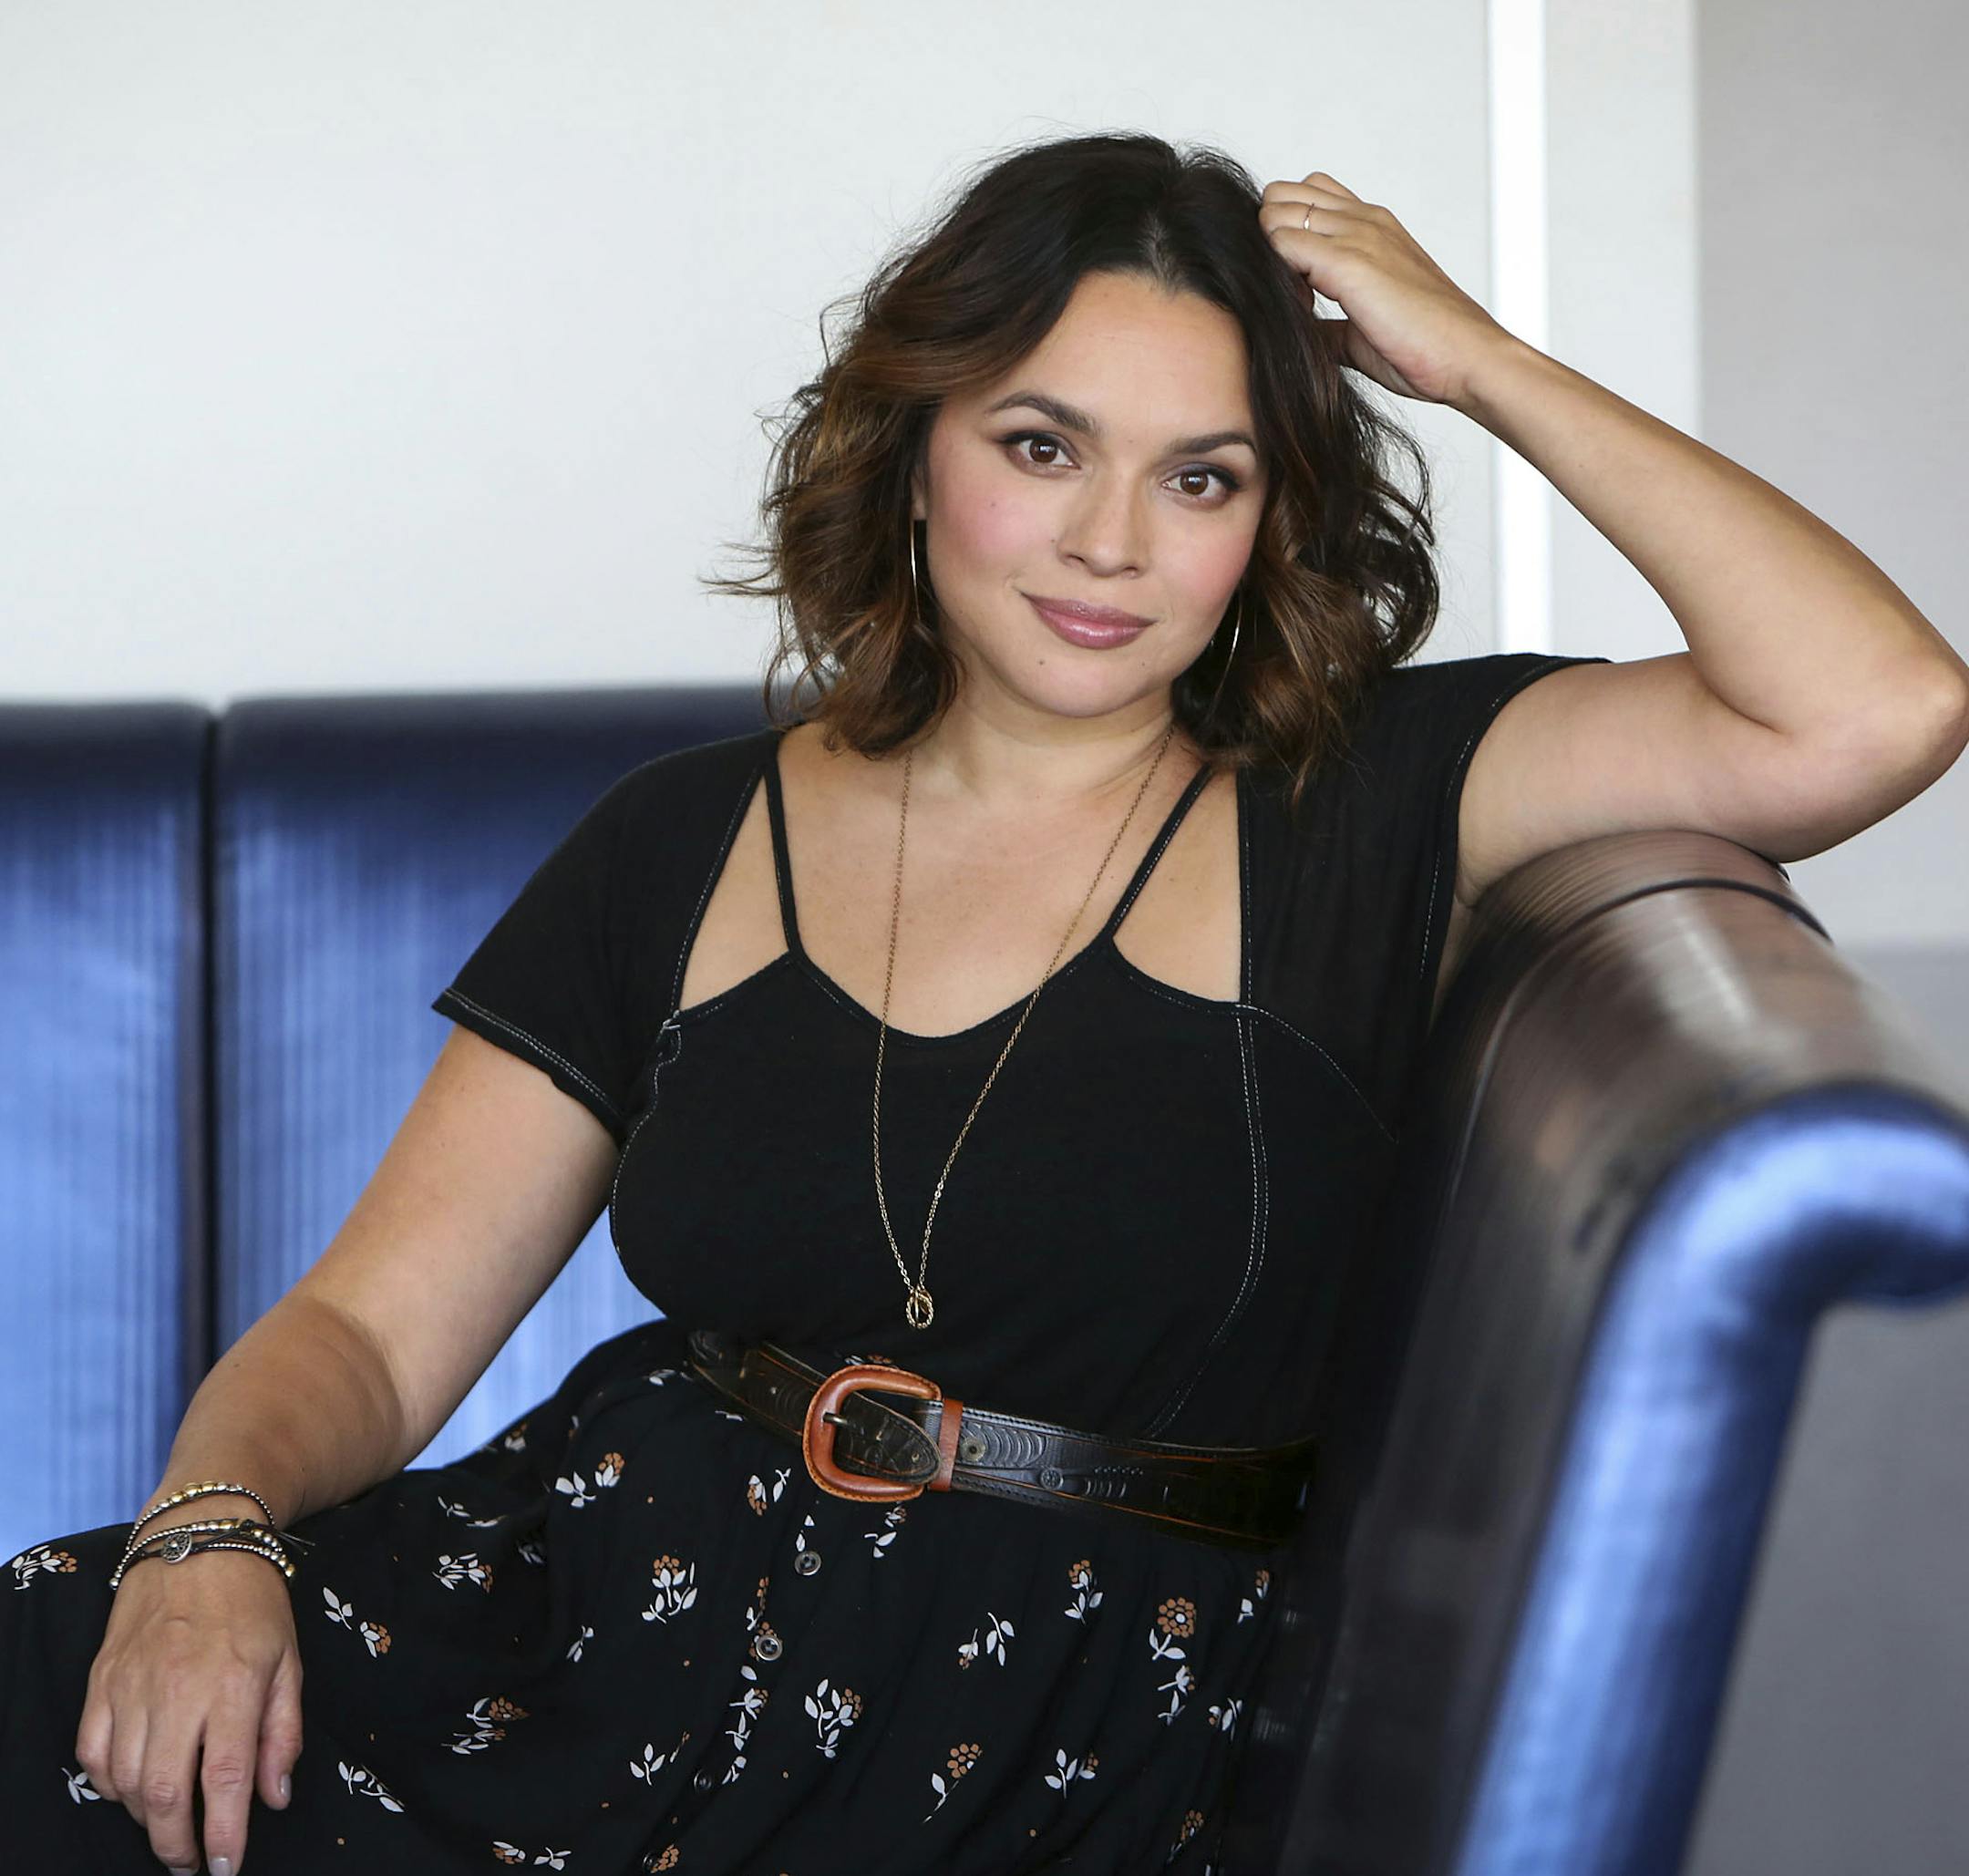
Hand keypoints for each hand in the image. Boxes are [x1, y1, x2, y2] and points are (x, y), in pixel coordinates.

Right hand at [75, 1545, 302, 1874]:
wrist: (199, 1539)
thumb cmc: (253, 1602)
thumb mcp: (288, 1661)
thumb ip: (282, 1734)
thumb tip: (274, 1799)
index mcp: (234, 1685)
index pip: (226, 1780)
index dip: (226, 1835)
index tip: (228, 1868)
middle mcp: (178, 1689)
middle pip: (166, 1794)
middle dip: (176, 1844)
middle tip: (191, 1863)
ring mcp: (132, 1686)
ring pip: (128, 1781)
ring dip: (147, 1818)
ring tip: (171, 1825)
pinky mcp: (101, 1681)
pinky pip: (93, 1754)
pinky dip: (111, 1784)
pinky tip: (135, 1788)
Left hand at [1258, 171, 1519, 408]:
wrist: (1467, 358)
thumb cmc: (1427, 346)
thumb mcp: (1362, 331)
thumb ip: (1329, 326)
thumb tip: (1302, 338)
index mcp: (1372, 228)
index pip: (1307, 197)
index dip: (1286, 237)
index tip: (1297, 287)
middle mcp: (1364, 221)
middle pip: (1284, 194)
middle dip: (1268, 240)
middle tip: (1286, 290)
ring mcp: (1358, 235)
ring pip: (1277, 212)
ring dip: (1270, 257)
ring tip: (1294, 300)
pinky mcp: (1350, 262)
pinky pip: (1282, 243)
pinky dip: (1276, 276)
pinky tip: (1299, 308)